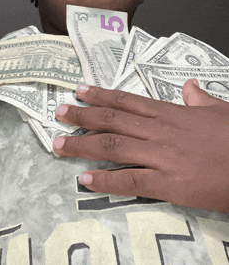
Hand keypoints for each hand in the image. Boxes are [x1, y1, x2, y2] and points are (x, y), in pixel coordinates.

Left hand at [53, 79, 228, 212]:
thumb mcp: (220, 111)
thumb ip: (199, 98)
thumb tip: (189, 87)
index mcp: (170, 113)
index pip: (126, 100)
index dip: (100, 95)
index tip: (80, 90)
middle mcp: (159, 131)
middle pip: (111, 120)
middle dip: (82, 116)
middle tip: (59, 113)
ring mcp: (161, 156)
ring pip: (112, 146)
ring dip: (82, 145)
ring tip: (58, 144)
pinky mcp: (168, 184)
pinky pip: (129, 180)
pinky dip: (105, 180)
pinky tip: (85, 179)